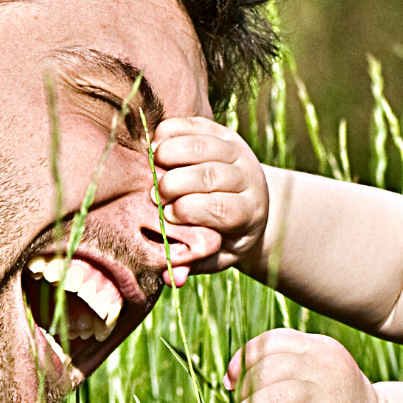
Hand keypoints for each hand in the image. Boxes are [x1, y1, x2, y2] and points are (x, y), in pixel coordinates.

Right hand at [150, 117, 268, 283]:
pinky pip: (196, 125)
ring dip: (172, 153)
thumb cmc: (225, 237)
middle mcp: (249, 178)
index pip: (223, 208)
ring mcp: (238, 151)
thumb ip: (194, 264)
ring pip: (203, 145)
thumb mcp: (216, 256)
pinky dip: (172, 131)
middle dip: (176, 183)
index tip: (167, 215)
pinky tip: (156, 145)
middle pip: (211, 175)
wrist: (251, 204)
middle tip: (154, 194)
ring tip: (152, 167)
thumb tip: (171, 277)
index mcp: (250, 212)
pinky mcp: (223, 132)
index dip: (191, 210)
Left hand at [224, 329, 379, 402]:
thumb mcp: (312, 373)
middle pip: (270, 369)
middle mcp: (327, 368)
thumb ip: (279, 367)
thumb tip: (231, 378)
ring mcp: (332, 399)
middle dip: (244, 392)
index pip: (272, 341)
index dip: (242, 360)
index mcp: (319, 347)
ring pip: (277, 398)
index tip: (230, 382)